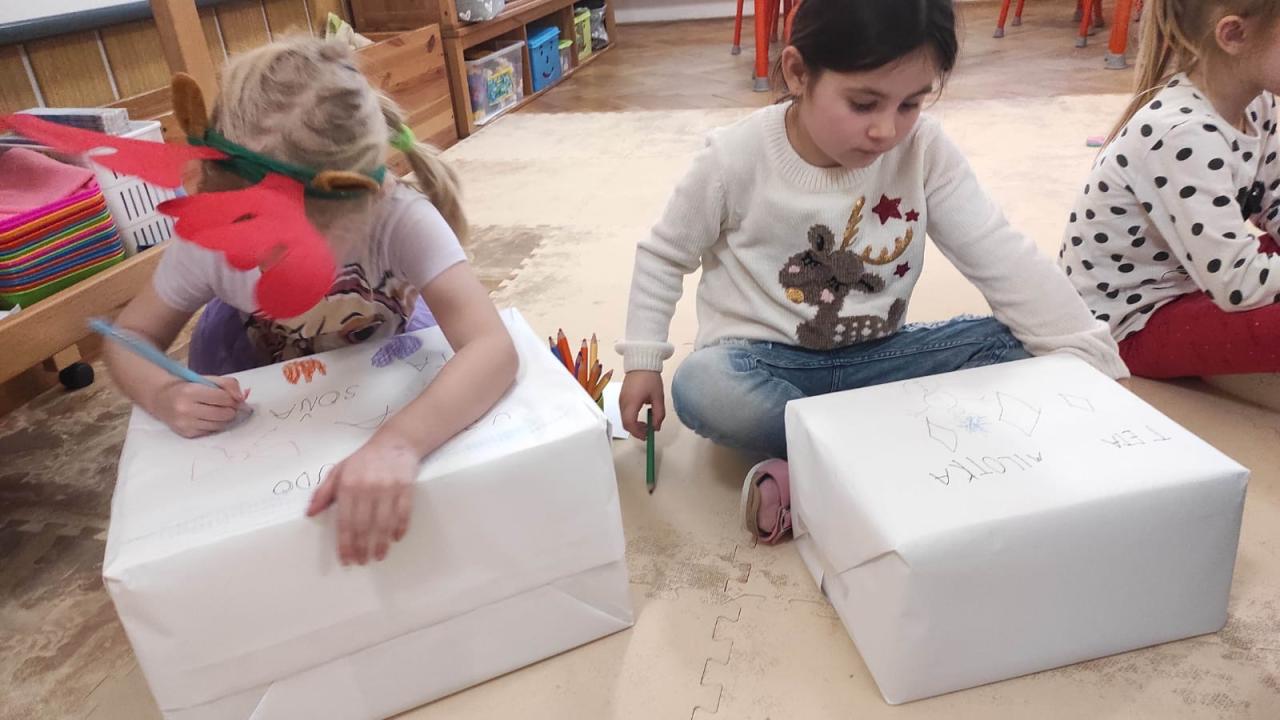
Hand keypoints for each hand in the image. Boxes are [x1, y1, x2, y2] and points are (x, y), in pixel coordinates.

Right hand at [154, 376, 244, 437]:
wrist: (161, 398)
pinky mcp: (187, 434)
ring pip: (220, 425)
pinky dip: (214, 425)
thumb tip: (242, 398)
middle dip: (231, 409)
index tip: (232, 397)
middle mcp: (186, 409)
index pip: (224, 398)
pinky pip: (211, 432)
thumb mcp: (206, 379)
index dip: (233, 398)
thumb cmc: (188, 387)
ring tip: (218, 411)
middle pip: (224, 414)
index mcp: (190, 391)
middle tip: (227, 405)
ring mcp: (185, 423)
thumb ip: (228, 384)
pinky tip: (208, 417)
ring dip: (224, 418)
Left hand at [306, 434, 420, 564]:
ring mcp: (388, 487)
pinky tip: (395, 539)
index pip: (345, 521)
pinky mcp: (406, 487)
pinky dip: (400, 527)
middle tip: (362, 562)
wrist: (395, 441)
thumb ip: (323, 492)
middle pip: (364, 525)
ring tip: (379, 556)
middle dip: (362, 548)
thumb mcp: (339, 470)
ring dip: (381, 543)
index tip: (346, 559)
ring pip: (384, 523)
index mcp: (348, 485)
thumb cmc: (364, 459)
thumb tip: (310, 513)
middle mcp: (367, 487)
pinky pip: (404, 512)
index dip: (345, 543)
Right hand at [619, 370, 665, 440]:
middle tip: (648, 431)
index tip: (647, 435)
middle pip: (626, 424)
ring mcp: (621, 400)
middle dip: (636, 430)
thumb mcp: (658, 397)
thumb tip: (656, 427)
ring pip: (624, 419)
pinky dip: (632, 418)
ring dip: (634, 424)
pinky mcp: (622, 398)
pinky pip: (624, 412)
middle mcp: (623, 402)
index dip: (638, 433)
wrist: (641, 363)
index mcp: (631, 402)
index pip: (630, 423)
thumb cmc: (649, 377)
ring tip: (647, 423)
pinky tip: (641, 415)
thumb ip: (659, 414)